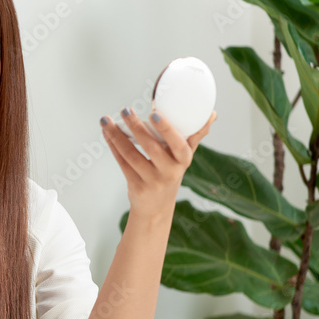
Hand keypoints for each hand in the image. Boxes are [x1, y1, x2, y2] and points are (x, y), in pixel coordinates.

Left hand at [100, 108, 216, 217]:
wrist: (157, 208)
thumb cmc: (170, 173)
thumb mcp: (184, 157)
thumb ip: (195, 135)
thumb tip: (212, 114)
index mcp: (183, 160)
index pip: (178, 143)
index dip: (166, 129)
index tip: (154, 113)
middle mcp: (170, 172)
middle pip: (151, 147)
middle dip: (136, 127)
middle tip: (126, 110)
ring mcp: (152, 181)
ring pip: (131, 154)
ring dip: (117, 136)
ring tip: (106, 120)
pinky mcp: (136, 186)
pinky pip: (122, 163)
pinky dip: (113, 146)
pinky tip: (107, 133)